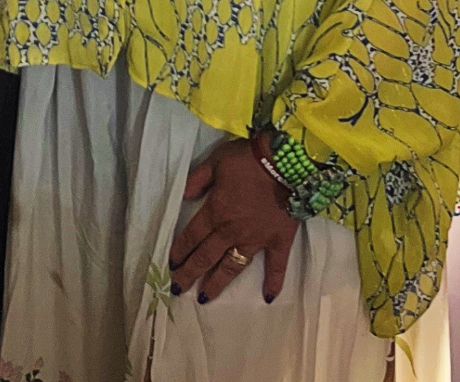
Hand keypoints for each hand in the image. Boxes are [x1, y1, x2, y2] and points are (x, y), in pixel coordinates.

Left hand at [167, 138, 298, 304]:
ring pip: (232, 266)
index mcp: (215, 212)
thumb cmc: (248, 160)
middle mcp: (232, 231)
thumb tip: (182, 197)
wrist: (288, 163)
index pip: (192, 236)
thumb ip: (197, 180)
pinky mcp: (279, 241)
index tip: (171, 265)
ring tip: (205, 298)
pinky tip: (268, 298)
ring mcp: (256, 239)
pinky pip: (276, 266)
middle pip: (206, 256)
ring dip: (217, 283)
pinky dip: (273, 283)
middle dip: (190, 274)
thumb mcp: (215, 162)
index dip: (179, 251)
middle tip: (177, 289)